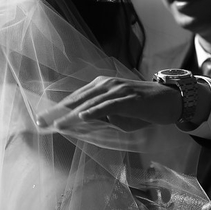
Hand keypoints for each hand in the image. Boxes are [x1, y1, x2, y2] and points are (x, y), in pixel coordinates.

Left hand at [36, 76, 182, 130]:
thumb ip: (100, 118)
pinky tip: (84, 117)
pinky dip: (96, 111)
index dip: (57, 109)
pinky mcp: (130, 98)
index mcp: (100, 86)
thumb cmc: (142, 109)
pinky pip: (110, 105)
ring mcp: (118, 90)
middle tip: (41, 122)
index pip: (75, 99)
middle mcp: (106, 84)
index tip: (41, 120)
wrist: (169, 101)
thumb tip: (83, 125)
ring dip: (73, 113)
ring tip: (58, 123)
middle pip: (77, 99)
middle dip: (58, 111)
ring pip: (91, 102)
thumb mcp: (117, 114)